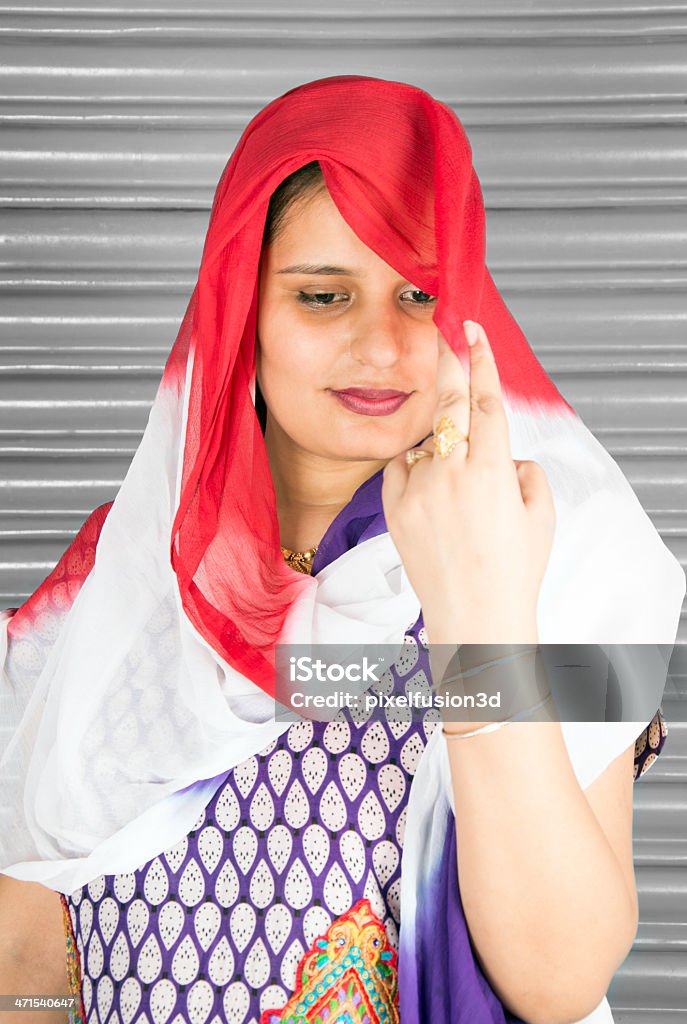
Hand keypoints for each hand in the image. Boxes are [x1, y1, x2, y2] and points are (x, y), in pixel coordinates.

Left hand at [381, 320, 555, 646]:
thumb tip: (502, 456)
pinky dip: (415, 467)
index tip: (473, 329)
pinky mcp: (394, 509)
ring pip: (427, 442)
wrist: (473, 616)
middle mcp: (451, 475)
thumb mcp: (541, 515)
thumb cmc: (513, 570)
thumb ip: (524, 471)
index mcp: (492, 472)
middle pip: (448, 403)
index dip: (481, 360)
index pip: (485, 401)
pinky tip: (432, 491)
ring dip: (442, 444)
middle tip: (443, 330)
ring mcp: (418, 491)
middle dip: (448, 361)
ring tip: (459, 491)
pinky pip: (401, 468)